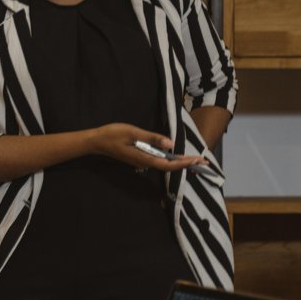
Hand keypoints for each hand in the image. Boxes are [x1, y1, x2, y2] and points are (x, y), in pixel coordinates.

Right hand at [91, 124, 207, 172]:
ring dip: (179, 161)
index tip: (197, 160)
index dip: (184, 163)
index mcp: (144, 158)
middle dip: (186, 164)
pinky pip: (158, 159)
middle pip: (169, 166)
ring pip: (164, 163)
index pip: (168, 164)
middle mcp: (145, 162)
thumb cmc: (113, 135)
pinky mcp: (140, 157)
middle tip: (203, 161)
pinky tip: (176, 154)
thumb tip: (170, 144)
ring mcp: (142, 161)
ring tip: (194, 159)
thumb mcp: (133, 133)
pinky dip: (170, 158)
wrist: (97, 141)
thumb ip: (152, 138)